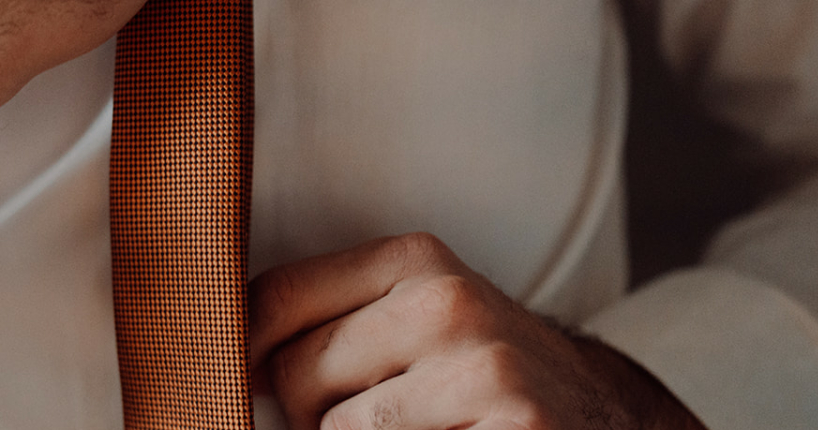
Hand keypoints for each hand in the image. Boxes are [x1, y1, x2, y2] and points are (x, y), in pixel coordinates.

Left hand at [248, 233, 705, 428]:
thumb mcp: (416, 321)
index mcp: (415, 261)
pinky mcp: (512, 426)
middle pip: (293, 376)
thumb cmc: (477, 376)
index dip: (244, 351)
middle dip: (311, 415)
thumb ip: (330, 322)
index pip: (273, 298)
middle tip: (375, 419)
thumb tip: (217, 355)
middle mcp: (448, 303)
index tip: (248, 376)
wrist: (601, 419)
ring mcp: (484, 370)